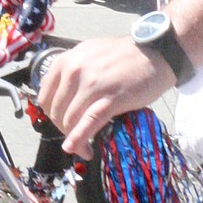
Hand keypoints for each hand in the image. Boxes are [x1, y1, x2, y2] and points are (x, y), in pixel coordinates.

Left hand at [38, 37, 173, 159]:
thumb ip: (73, 71)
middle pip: (57, 111)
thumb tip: (61, 96)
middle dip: (63, 129)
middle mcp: (74, 71)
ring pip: (71, 120)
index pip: (45, 96)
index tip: (61, 123)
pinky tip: (79, 150)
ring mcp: (92, 85)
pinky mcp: (111, 98)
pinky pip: (89, 123)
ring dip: (74, 140)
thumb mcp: (90, 54)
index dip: (51, 115)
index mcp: (66, 60)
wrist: (156, 52)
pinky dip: (80, 140)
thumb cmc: (126, 55)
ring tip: (84, 149)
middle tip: (75, 138)